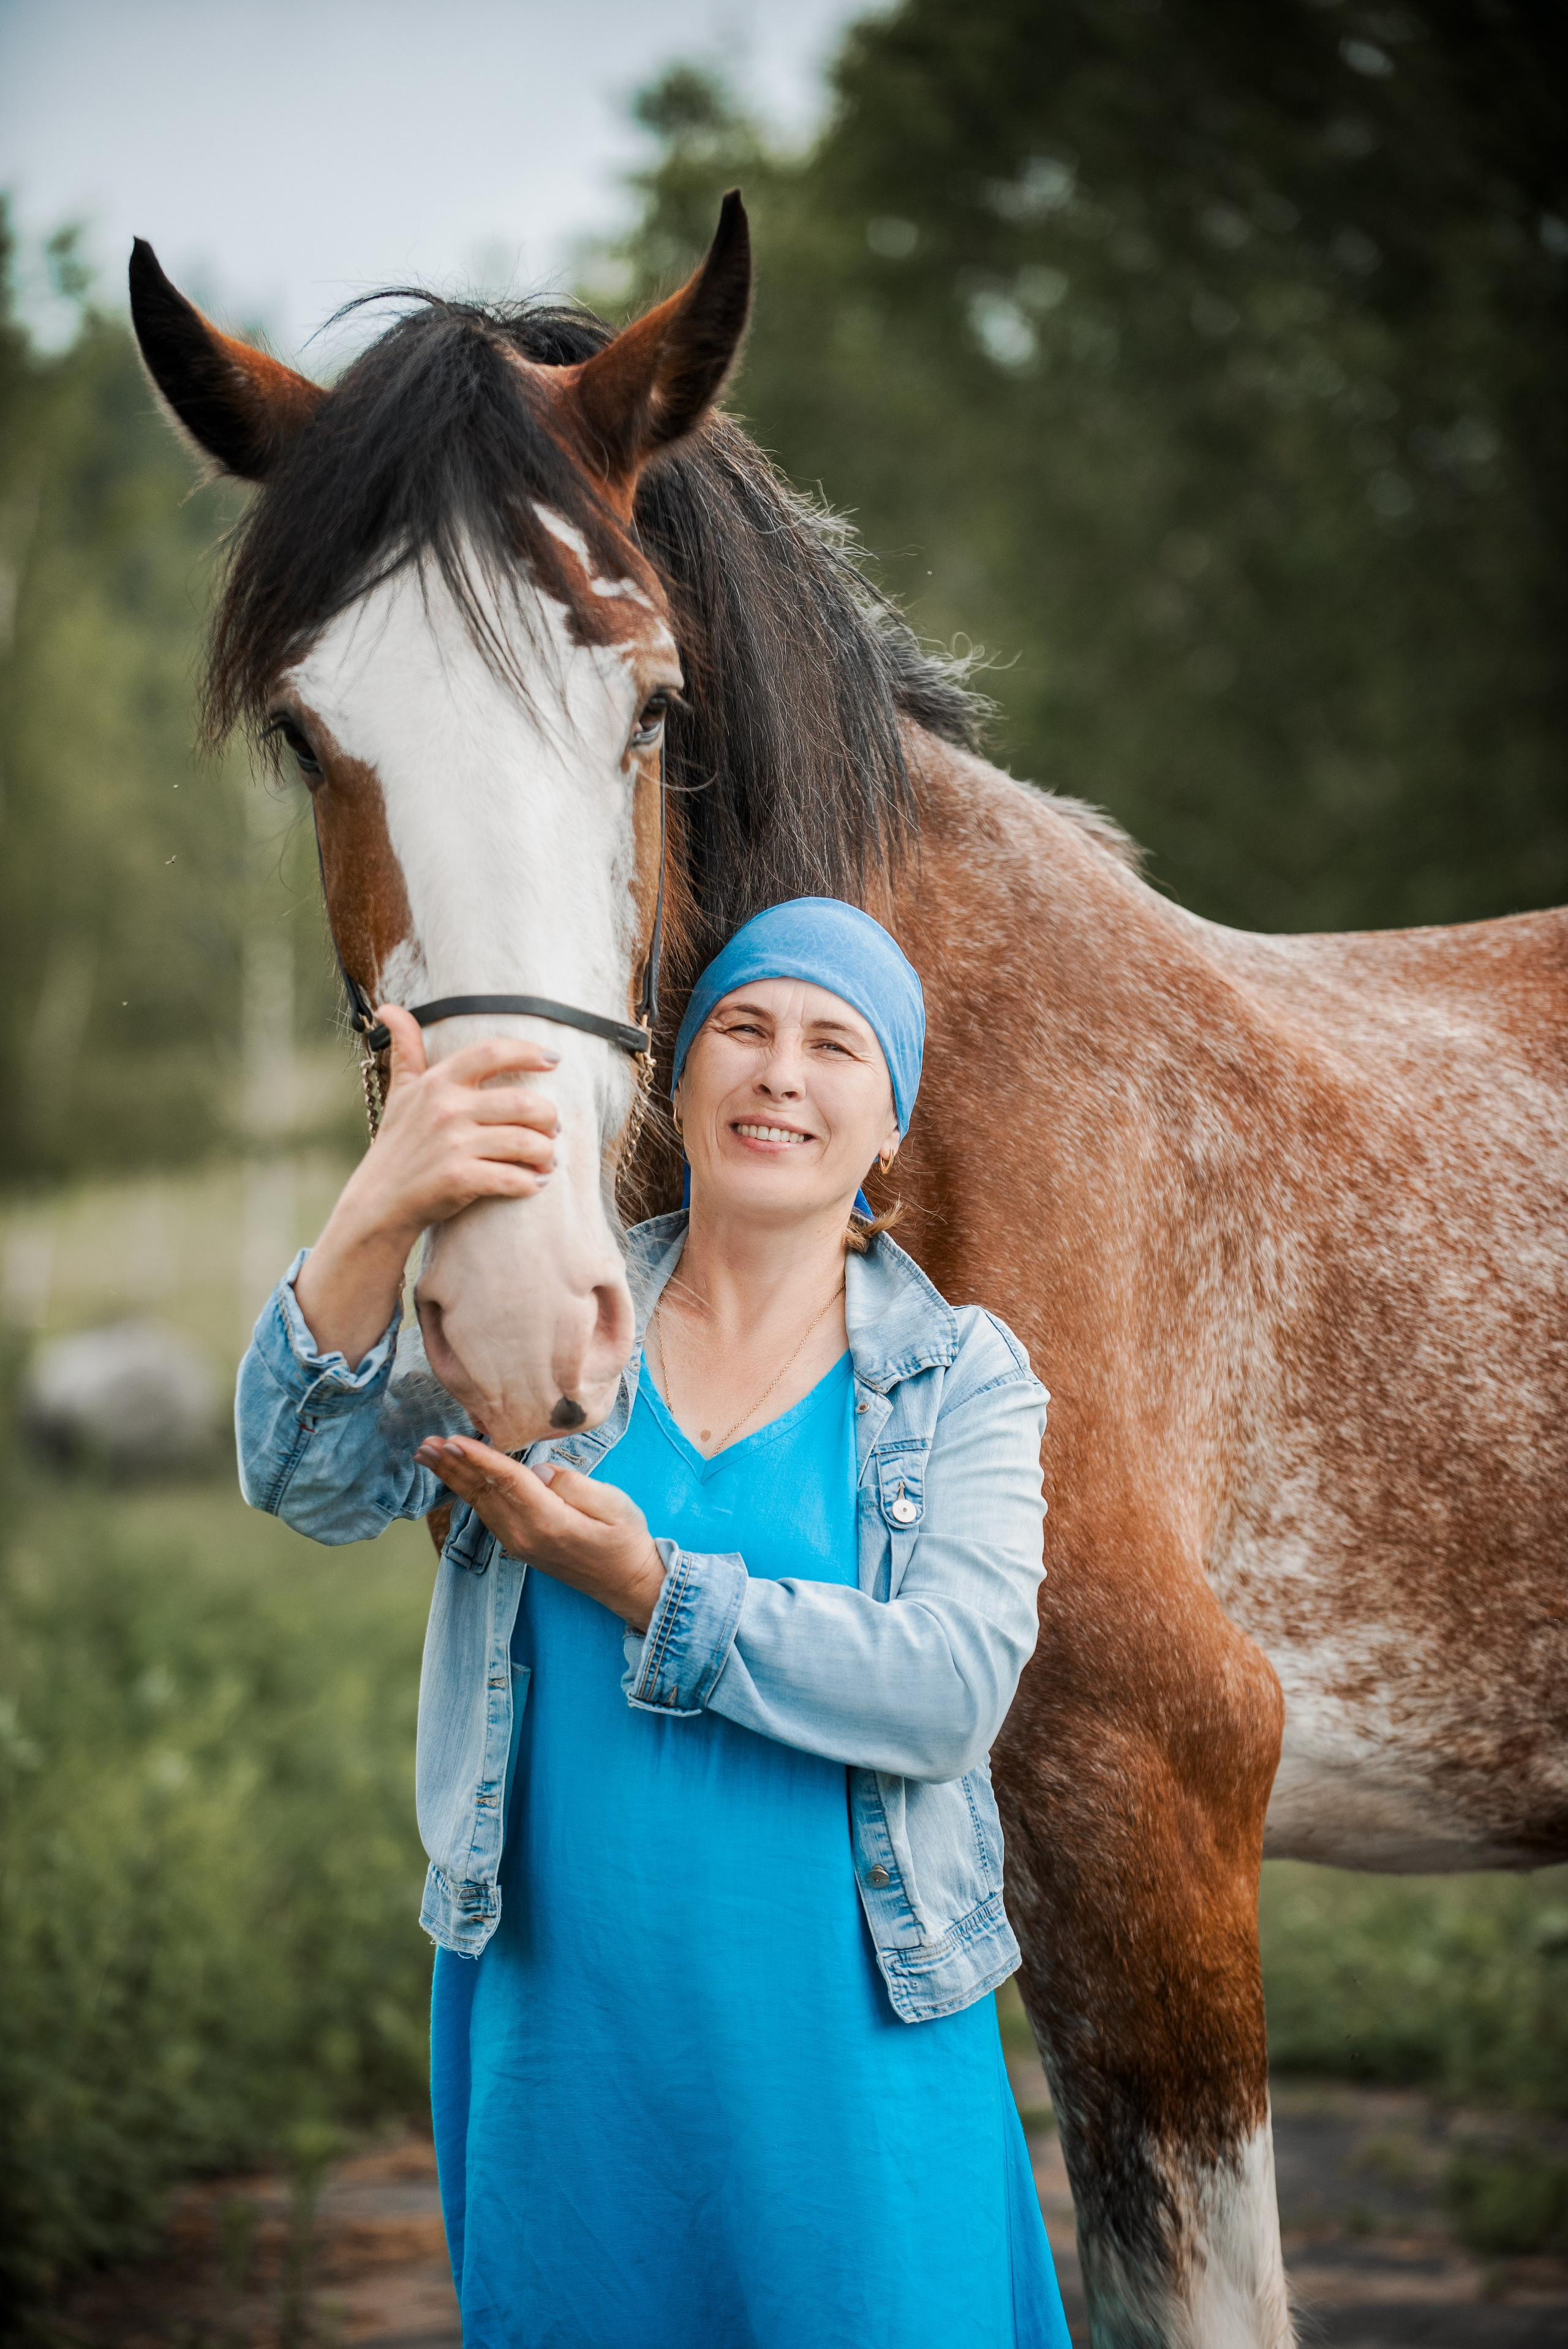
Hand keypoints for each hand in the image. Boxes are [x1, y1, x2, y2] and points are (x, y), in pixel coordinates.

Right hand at [295, 1006, 560, 1365]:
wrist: (379, 1204)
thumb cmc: (398, 1145)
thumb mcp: (400, 1093)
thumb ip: (406, 1050)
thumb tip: (389, 1009)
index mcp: (437, 1083)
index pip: (490, 1052)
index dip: (527, 1052)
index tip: (553, 1059)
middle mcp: (446, 1110)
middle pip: (522, 1102)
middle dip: (548, 1116)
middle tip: (552, 1128)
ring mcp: (452, 1145)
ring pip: (525, 1142)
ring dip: (546, 1152)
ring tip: (547, 1158)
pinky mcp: (458, 1180)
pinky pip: (513, 1178)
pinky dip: (532, 1182)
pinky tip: (535, 1183)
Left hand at [416, 1434, 666, 1632]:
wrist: (627, 1584)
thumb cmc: (626, 1540)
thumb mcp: (613, 1505)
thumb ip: (573, 1484)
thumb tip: (537, 1471)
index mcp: (549, 1522)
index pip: (507, 1482)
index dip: (479, 1459)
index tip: (452, 1441)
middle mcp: (525, 1535)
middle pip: (482, 1492)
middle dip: (452, 1465)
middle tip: (424, 1444)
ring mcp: (519, 1544)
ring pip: (479, 1504)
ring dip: (453, 1478)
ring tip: (430, 1457)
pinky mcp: (519, 1547)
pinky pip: (487, 1514)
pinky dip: (468, 1493)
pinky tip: (458, 1480)